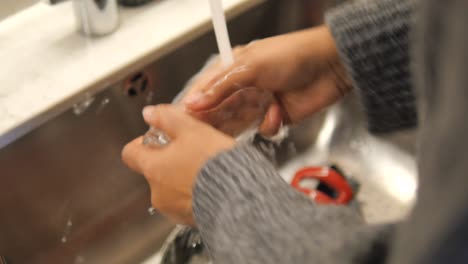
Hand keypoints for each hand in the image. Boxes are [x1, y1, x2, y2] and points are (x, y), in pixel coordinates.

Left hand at [121, 105, 234, 224]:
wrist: (239, 196)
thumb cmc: (214, 163)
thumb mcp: (192, 130)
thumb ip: (167, 118)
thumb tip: (149, 113)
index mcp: (153, 168)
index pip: (130, 153)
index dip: (142, 143)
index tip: (158, 138)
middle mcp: (157, 192)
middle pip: (154, 171)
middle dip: (170, 160)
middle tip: (192, 150)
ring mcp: (173, 209)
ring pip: (171, 188)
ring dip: (183, 178)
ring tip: (207, 168)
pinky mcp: (190, 220)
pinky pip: (187, 203)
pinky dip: (195, 193)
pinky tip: (213, 184)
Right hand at [183, 25, 352, 135]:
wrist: (331, 66)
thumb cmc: (292, 55)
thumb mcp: (250, 67)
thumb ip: (220, 87)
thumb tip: (193, 103)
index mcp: (233, 69)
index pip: (205, 90)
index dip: (194, 106)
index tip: (184, 121)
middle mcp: (244, 87)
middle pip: (219, 110)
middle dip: (217, 120)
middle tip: (212, 130)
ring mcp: (260, 103)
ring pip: (239, 123)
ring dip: (243, 124)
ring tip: (250, 120)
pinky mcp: (276, 117)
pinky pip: (263, 129)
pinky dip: (269, 124)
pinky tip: (278, 112)